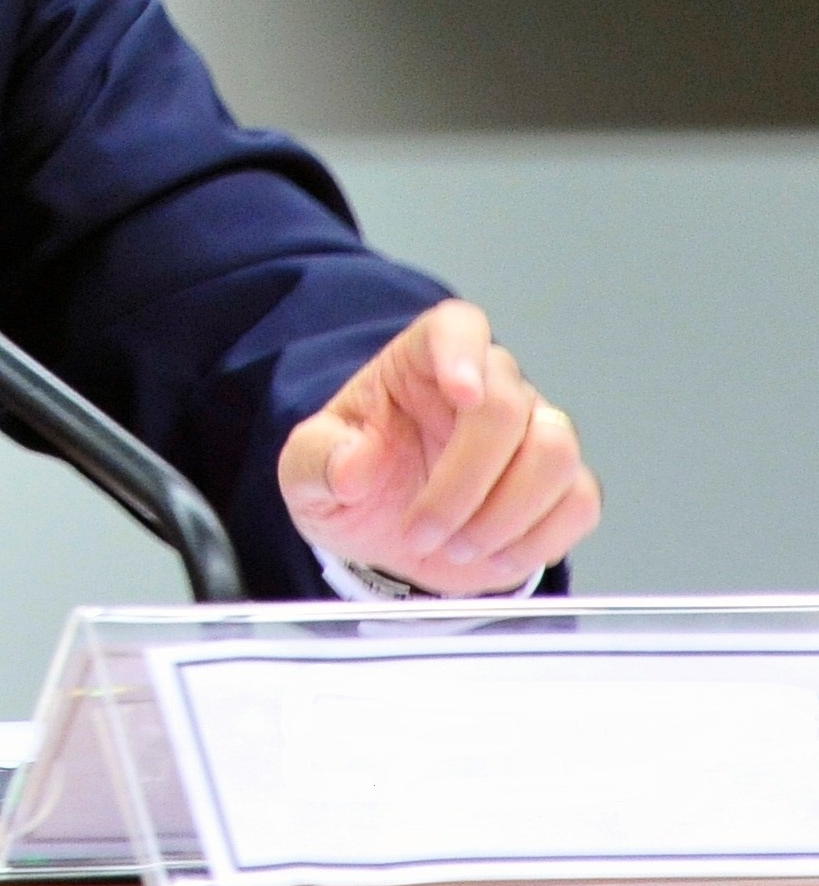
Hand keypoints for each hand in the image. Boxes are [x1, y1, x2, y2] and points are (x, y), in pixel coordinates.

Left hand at [277, 300, 599, 595]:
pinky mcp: (560, 484)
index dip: (464, 352)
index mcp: (420, 360)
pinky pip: (579, 501)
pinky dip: (539, 539)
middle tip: (422, 532)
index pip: (456, 327)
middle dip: (466, 481)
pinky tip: (492, 557)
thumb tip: (352, 466)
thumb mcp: (306, 471)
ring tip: (455, 547)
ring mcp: (532, 430)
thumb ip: (319, 461)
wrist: (384, 529)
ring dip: (507, 514)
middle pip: (508, 408)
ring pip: (556, 452)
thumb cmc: (351, 478)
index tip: (462, 393)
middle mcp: (488, 383)